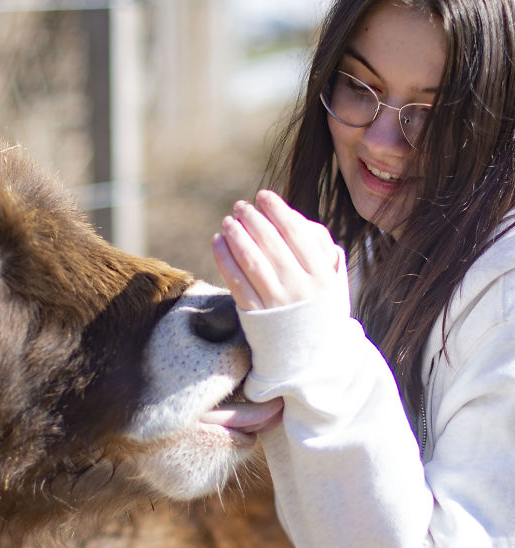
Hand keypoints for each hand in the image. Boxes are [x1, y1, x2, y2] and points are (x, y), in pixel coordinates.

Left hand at [212, 190, 342, 310]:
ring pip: (251, 260)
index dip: (277, 210)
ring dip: (236, 235)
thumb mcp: (330, 277)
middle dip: (253, 219)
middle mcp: (299, 287)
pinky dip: (224, 258)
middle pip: (271, 243)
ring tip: (228, 221)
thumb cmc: (317, 304)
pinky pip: (235, 280)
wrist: (308, 351)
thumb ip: (315, 246)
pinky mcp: (255, 313)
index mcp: (322, 275)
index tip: (264, 196)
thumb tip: (287, 214)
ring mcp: (276, 302)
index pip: (296, 232)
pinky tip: (218, 241)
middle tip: (241, 206)